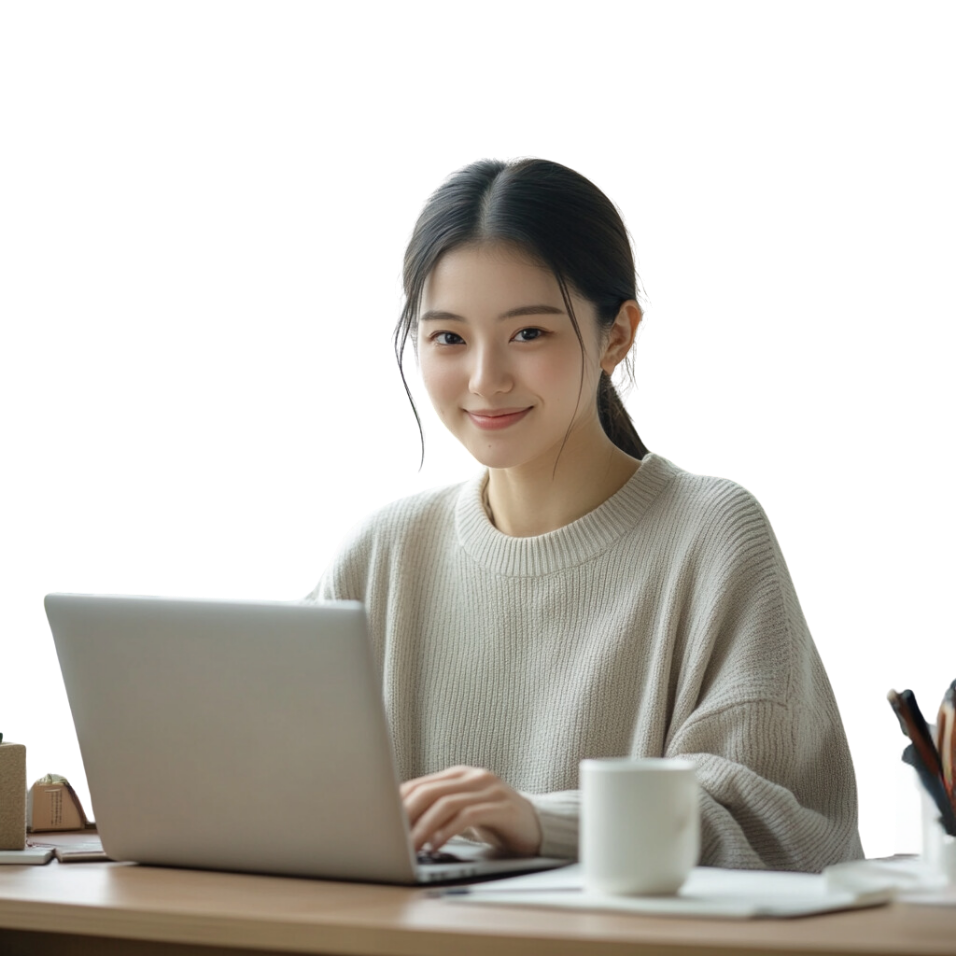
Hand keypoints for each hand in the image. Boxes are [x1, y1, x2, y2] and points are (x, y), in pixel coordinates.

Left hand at [400, 765, 541, 856]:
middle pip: (430, 791)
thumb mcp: (463, 810)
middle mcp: (473, 777)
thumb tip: (398, 821)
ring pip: (447, 804)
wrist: (535, 825)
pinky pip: (469, 816)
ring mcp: (490, 790)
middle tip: (390, 836)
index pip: (420, 784)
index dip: (398, 803)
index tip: (380, 821)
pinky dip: (449, 832)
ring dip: (424, 827)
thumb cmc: (493, 820)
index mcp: (459, 774)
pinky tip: (438, 846)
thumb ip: (438, 808)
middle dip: (406, 815)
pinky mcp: (503, 807)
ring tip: (411, 847)